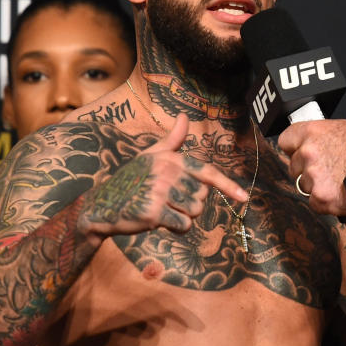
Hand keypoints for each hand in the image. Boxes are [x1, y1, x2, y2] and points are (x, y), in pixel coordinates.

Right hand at [80, 114, 246, 238]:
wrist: (102, 205)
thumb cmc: (131, 180)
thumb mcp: (151, 156)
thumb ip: (172, 140)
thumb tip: (184, 116)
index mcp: (171, 159)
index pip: (207, 172)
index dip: (228, 186)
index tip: (244, 198)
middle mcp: (167, 172)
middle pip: (202, 198)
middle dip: (189, 204)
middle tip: (166, 201)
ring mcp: (160, 192)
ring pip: (194, 213)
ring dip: (182, 217)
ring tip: (161, 209)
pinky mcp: (154, 212)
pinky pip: (182, 226)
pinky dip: (175, 228)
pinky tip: (157, 221)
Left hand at [278, 120, 345, 215]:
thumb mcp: (345, 130)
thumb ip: (322, 138)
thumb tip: (315, 144)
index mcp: (313, 132)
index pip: (286, 140)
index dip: (294, 148)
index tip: (299, 152)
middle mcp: (308, 153)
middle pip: (294, 166)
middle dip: (307, 170)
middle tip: (328, 171)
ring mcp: (313, 177)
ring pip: (304, 186)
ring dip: (318, 187)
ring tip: (340, 182)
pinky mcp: (321, 198)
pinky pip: (315, 203)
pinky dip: (327, 202)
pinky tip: (342, 194)